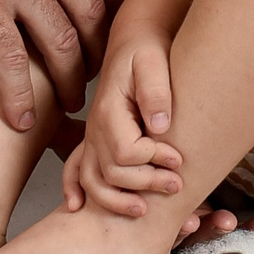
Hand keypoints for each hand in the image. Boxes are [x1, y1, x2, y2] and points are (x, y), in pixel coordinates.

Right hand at [0, 0, 128, 131]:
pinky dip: (20, 95)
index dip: (116, 0)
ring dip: (69, 80)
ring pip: (62, 42)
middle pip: (92, 10)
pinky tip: (23, 116)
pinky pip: (12, 61)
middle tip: (96, 71)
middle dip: (99, 49)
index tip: (113, 23)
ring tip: (69, 101)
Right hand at [62, 29, 183, 216]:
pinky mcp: (95, 141)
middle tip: (176, 184)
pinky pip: (76, 170)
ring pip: (93, 180)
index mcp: (109, 110)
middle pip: (112, 172)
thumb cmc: (145, 51)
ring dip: (116, 200)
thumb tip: (160, 127)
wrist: (134, 44)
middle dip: (146, 183)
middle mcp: (95, 128)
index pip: (126, 152)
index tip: (178, 158)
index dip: (153, 160)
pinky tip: (79, 207)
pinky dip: (75, 189)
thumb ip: (156, 93)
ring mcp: (92, 137)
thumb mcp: (153, 63)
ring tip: (144, 210)